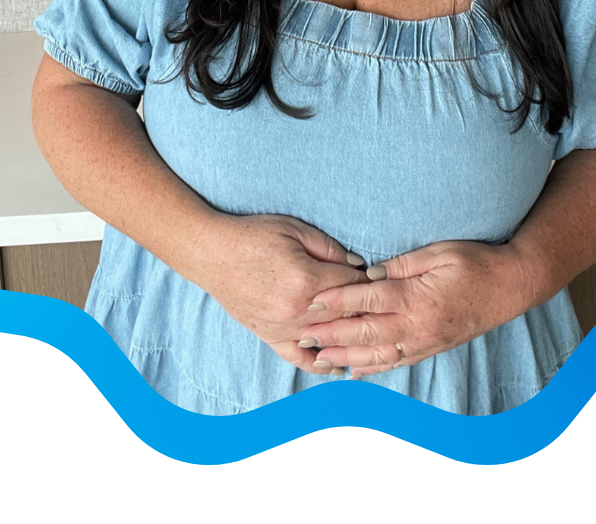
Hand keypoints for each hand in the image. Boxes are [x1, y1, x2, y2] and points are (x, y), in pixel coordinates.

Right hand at [196, 214, 371, 371]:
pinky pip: (299, 358)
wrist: (212, 253)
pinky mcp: (270, 336)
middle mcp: (298, 310)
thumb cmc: (254, 236)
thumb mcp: (295, 230)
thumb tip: (357, 264)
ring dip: (348, 336)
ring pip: (327, 339)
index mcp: (307, 279)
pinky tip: (338, 365)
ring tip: (368, 334)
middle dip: (365, 309)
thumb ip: (329, 248)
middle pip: (344, 315)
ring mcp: (283, 327)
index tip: (380, 278)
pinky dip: (320, 363)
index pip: (352, 284)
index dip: (369, 279)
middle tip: (382, 307)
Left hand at [297, 240, 533, 375]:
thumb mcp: (438, 252)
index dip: (338, 300)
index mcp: (417, 298)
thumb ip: (402, 264)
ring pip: (377, 353)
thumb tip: (369, 274)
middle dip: (332, 333)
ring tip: (318, 357)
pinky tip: (353, 369)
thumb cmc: (475, 262)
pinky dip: (372, 367)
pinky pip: (396, 362)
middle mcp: (417, 325)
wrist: (509, 287)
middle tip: (303, 335)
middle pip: (366, 331)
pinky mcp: (430, 348)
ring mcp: (424, 341)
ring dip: (345, 355)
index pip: (368, 300)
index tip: (313, 301)